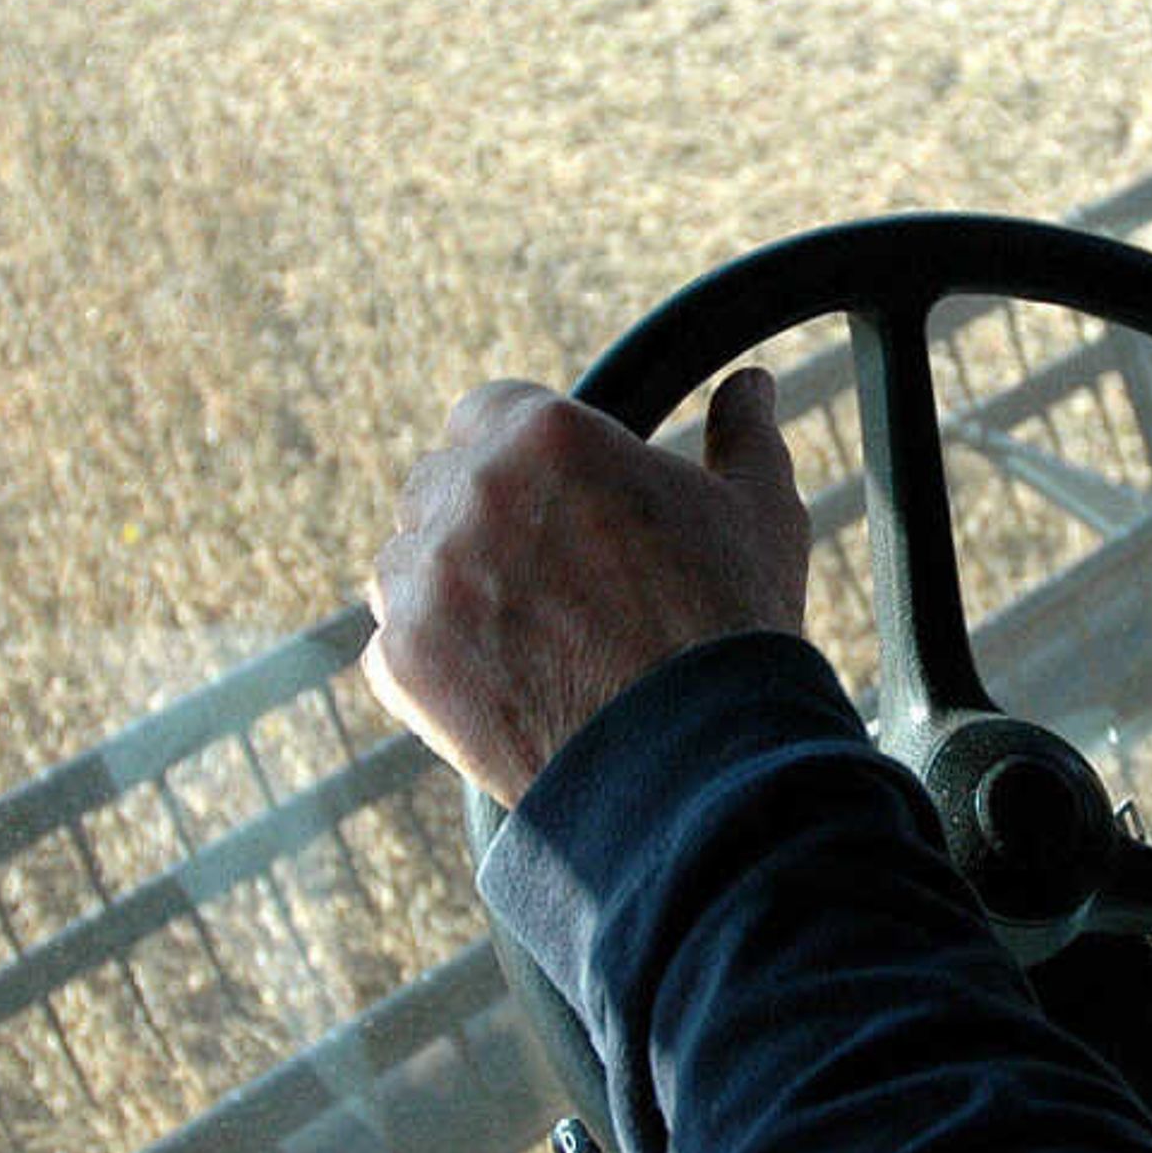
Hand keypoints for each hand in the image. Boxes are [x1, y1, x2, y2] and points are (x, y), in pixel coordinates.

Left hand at [363, 368, 811, 804]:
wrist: (696, 767)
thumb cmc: (733, 630)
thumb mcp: (759, 514)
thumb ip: (745, 435)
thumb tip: (755, 385)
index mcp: (549, 433)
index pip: (487, 411)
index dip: (522, 456)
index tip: (554, 500)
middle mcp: (472, 490)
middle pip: (440, 482)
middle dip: (482, 517)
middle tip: (549, 578)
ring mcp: (426, 578)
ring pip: (405, 561)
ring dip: (448, 586)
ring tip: (528, 636)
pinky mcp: (401, 659)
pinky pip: (392, 642)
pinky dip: (433, 661)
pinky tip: (502, 682)